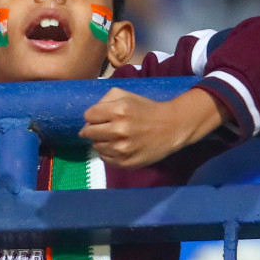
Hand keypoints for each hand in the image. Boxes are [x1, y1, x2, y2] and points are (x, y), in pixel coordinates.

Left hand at [80, 88, 226, 167]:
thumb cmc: (147, 110)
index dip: (94, 116)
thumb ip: (104, 100)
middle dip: (95, 129)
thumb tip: (87, 118)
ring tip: (117, 137)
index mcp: (119, 110)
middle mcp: (119, 130)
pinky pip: (104, 158)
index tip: (102, 117)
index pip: (88, 115)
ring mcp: (122, 149)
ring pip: (96, 146)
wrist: (172, 127)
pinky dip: (108, 153)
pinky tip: (120, 147)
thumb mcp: (126, 96)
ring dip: (102, 141)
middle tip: (107, 128)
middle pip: (88, 132)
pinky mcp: (125, 163)